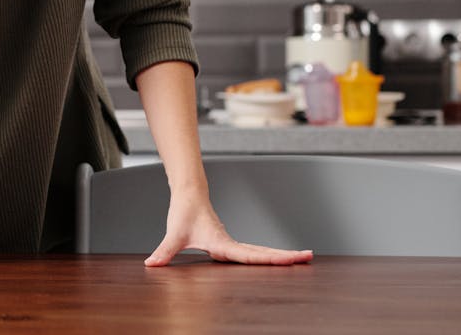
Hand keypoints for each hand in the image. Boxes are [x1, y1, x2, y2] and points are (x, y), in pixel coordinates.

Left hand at [143, 189, 312, 267]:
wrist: (188, 194)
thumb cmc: (183, 212)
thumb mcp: (173, 235)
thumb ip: (164, 252)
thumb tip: (151, 264)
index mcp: (222, 243)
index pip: (249, 255)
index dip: (269, 259)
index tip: (288, 260)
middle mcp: (231, 243)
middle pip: (263, 252)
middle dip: (286, 257)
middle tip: (309, 258)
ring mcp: (232, 243)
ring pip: (261, 251)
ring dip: (281, 256)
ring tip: (304, 259)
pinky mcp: (229, 243)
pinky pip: (254, 251)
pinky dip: (268, 256)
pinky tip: (279, 262)